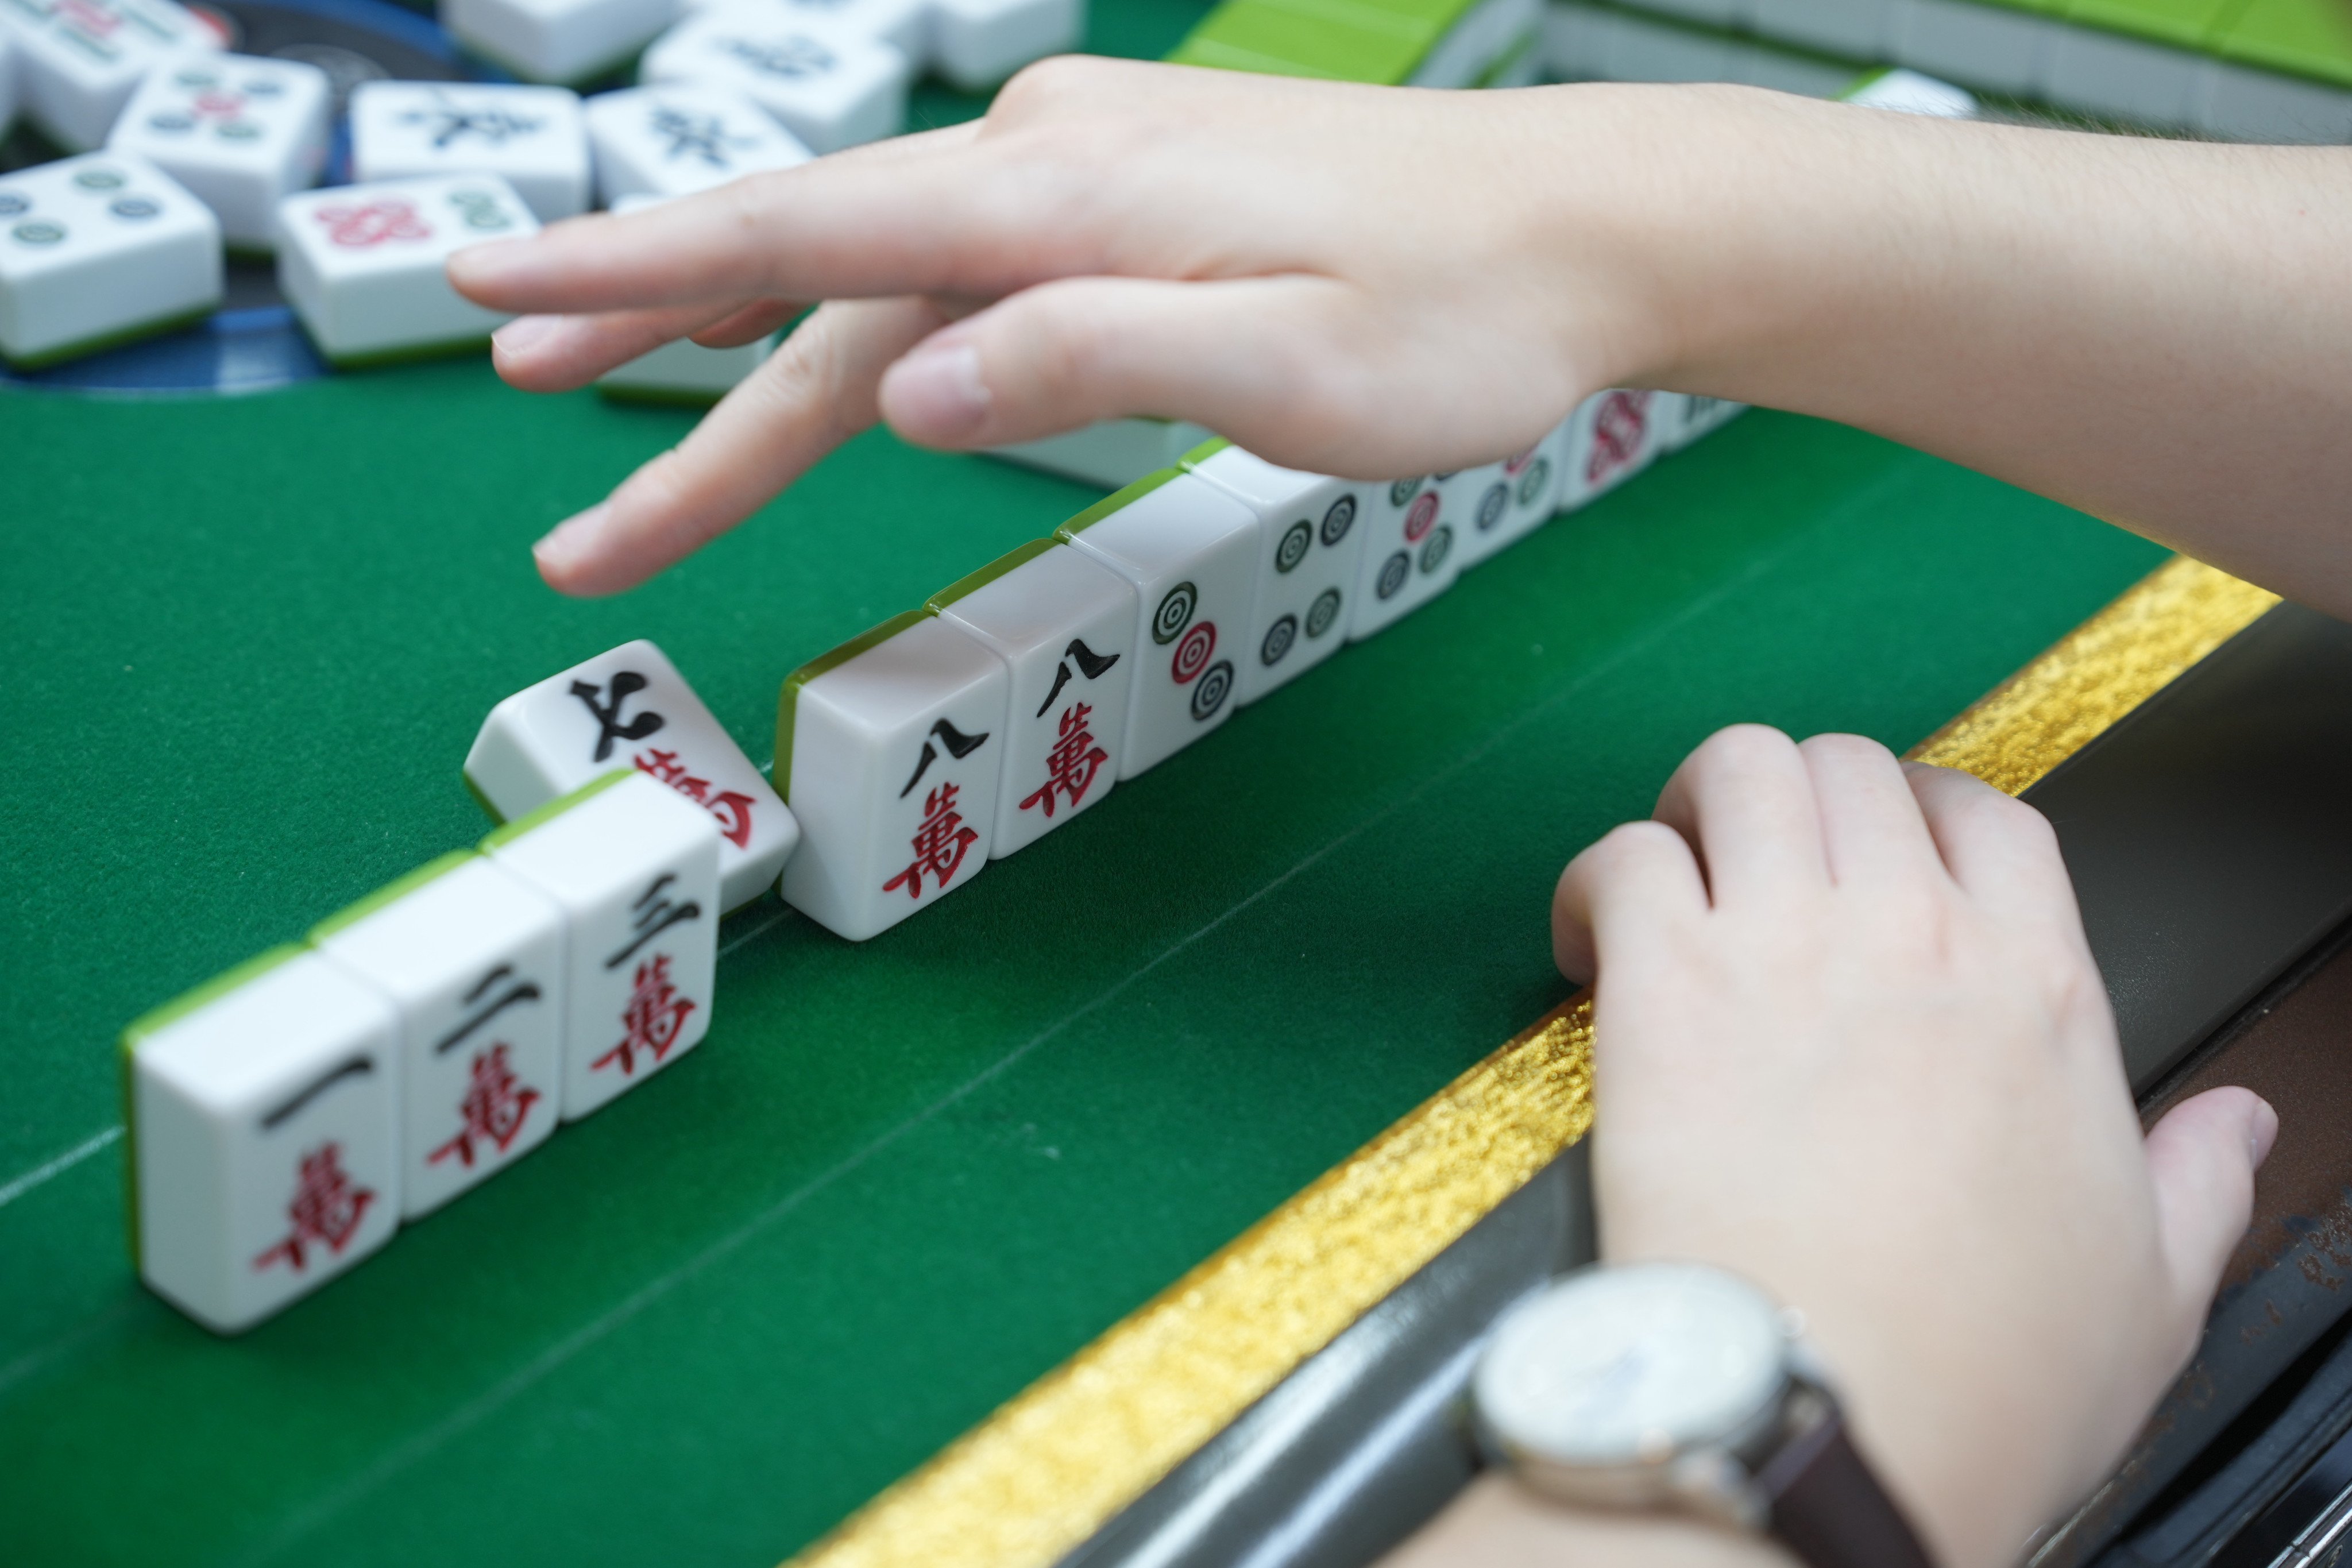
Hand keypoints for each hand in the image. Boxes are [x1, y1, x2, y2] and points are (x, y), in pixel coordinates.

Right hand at [446, 63, 1690, 593]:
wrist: (1583, 229)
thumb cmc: (1456, 321)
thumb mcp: (1287, 369)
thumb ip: (1090, 364)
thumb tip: (905, 391)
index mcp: (1063, 201)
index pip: (803, 239)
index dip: (634, 271)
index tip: (487, 289)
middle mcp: (1050, 160)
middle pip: (813, 263)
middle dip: (651, 331)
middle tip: (507, 380)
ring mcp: (1086, 168)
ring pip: (875, 268)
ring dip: (738, 329)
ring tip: (599, 369)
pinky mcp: (1127, 195)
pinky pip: (949, 257)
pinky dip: (855, 305)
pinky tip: (810, 332)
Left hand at [1519, 727, 2273, 1567]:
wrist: (1840, 1413)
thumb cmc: (1982, 1371)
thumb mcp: (2153, 1286)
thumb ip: (2196, 1181)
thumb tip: (2239, 1124)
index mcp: (2037, 992)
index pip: (1991, 817)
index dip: (1928, 809)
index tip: (1883, 853)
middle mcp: (1912, 939)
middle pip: (1853, 766)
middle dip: (1803, 796)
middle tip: (1761, 866)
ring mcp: (1785, 949)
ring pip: (1742, 767)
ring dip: (1700, 800)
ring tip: (1677, 869)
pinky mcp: (1665, 987)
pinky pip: (1623, 857)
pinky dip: (1595, 877)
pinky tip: (1592, 942)